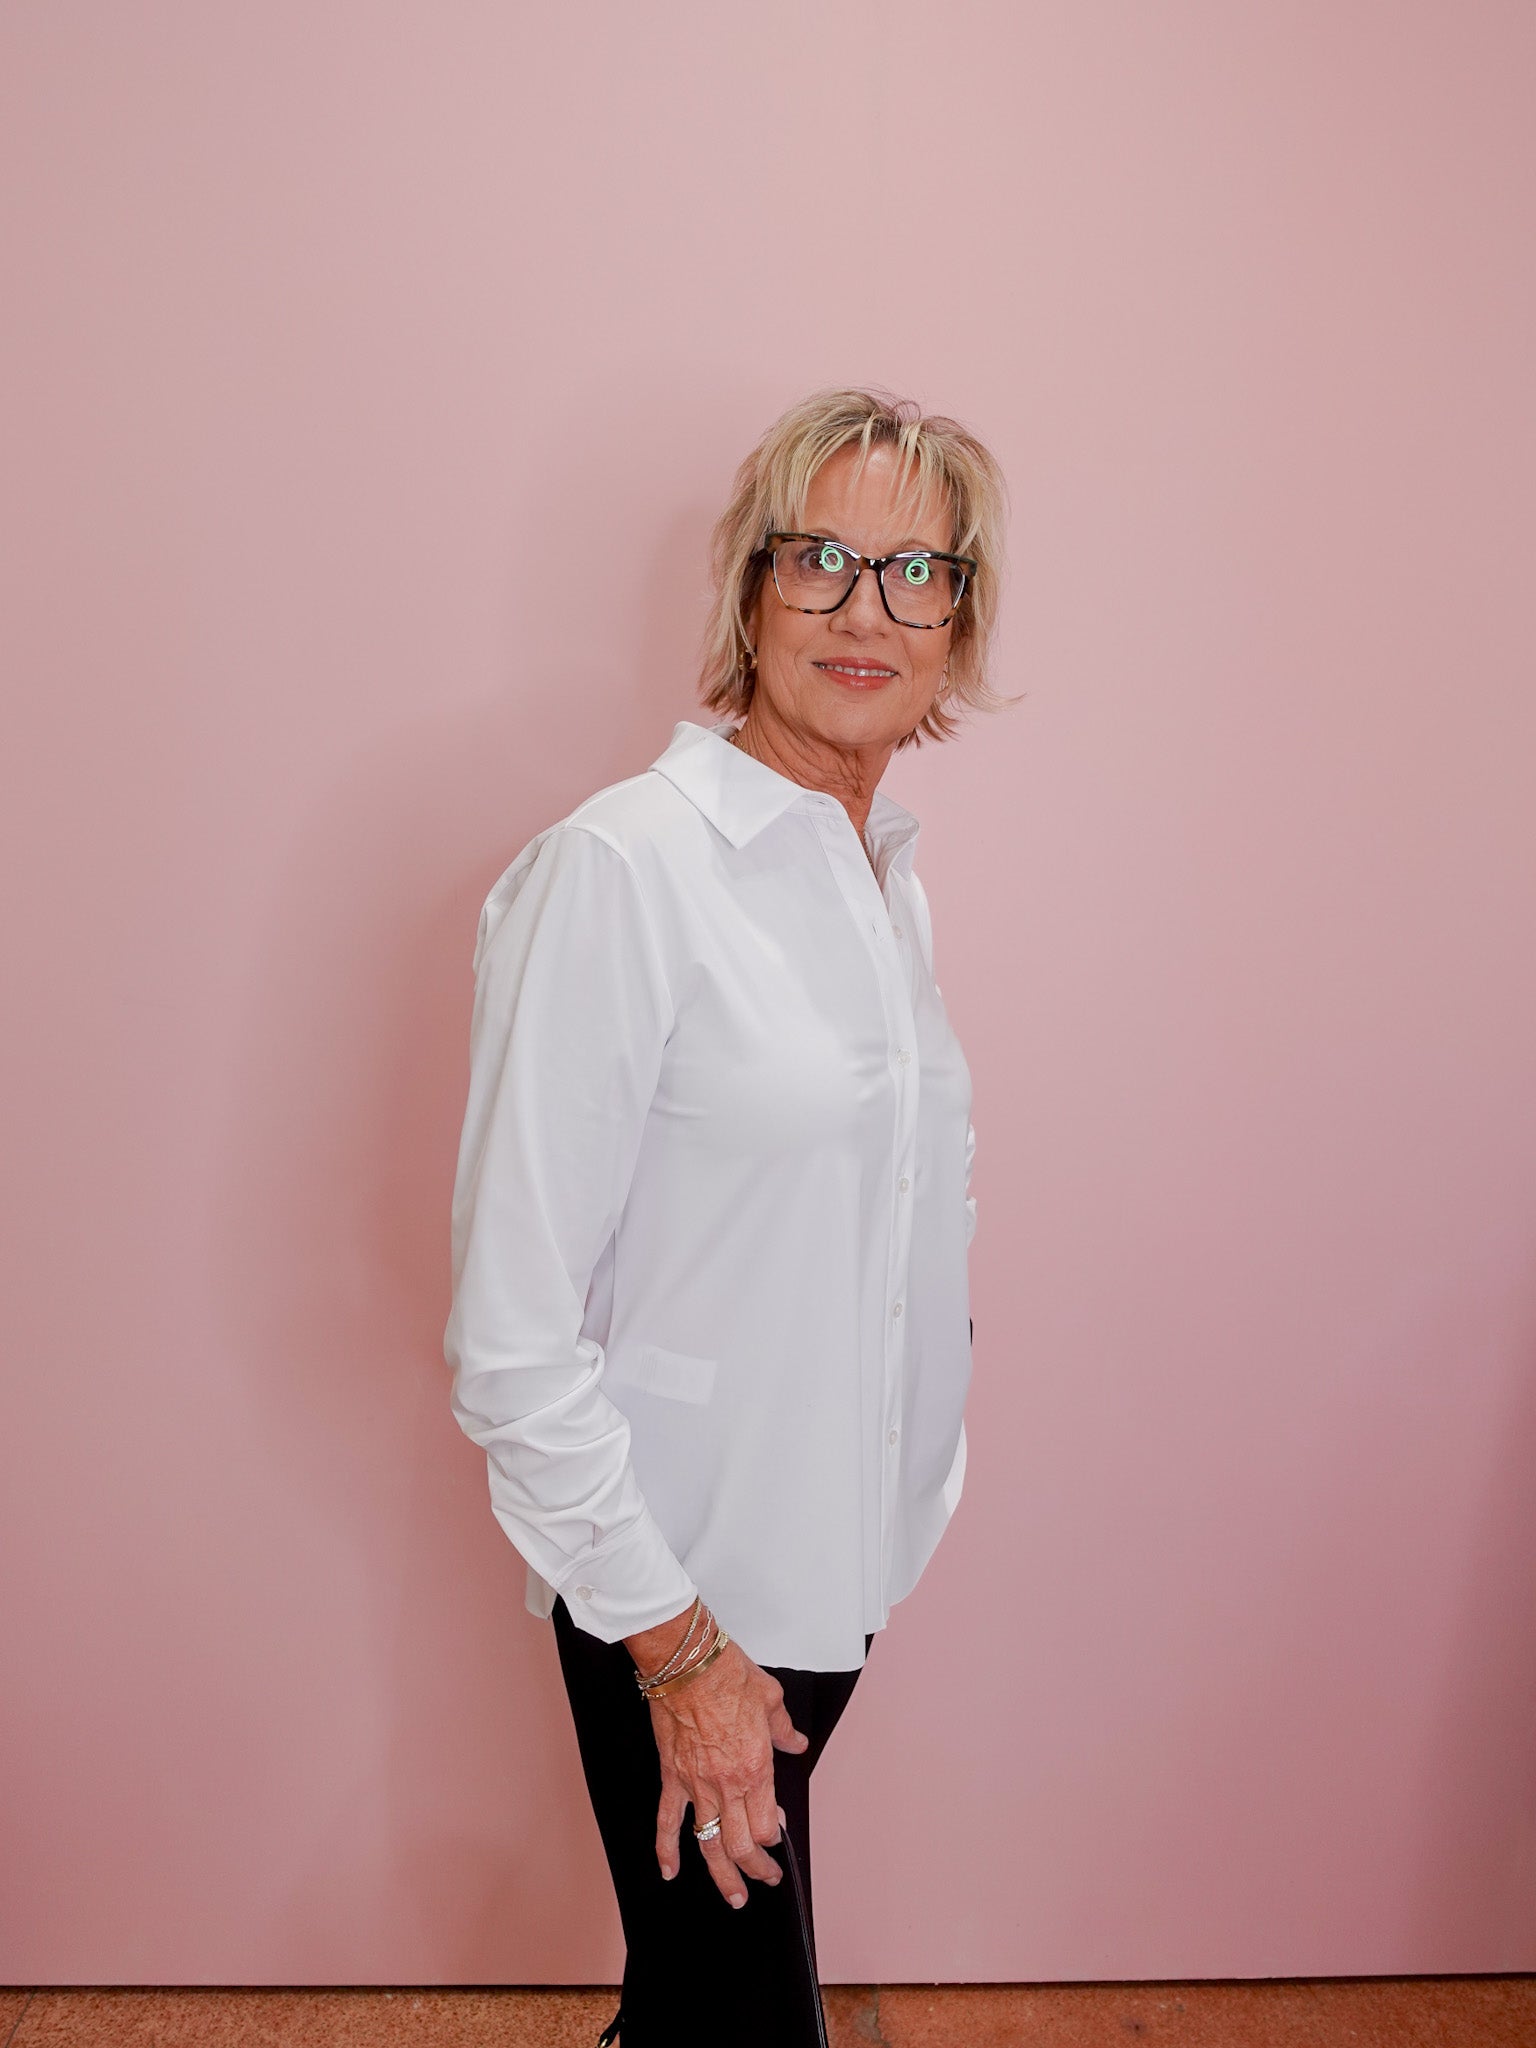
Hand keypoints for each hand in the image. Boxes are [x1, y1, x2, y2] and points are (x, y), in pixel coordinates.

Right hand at [634, 1625, 808, 1907]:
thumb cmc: (729, 1674)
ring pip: (709, 1844)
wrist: (687, 1662)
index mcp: (756, 1768)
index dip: (774, 1834)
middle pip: (742, 1845)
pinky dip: (666, 1850)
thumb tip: (796, 1742)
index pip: (767, 1824)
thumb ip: (784, 1729)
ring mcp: (696, 1785)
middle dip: (756, 1870)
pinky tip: (670, 1871)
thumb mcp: (771, 1698)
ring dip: (722, 1876)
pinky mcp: (671, 1776)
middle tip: (764, 1881)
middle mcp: (726, 1785)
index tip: (776, 1831)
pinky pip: (667, 1821)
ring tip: (733, 1898)